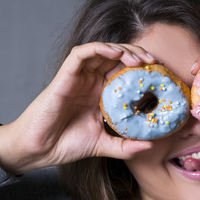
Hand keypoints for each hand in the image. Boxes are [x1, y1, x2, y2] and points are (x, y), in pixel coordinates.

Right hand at [0, 42, 154, 174]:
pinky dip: (99, 49)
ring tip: (139, 59)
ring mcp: (78, 77)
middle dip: (137, 55)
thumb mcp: (103, 145)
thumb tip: (149, 145)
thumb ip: (125, 145)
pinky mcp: (64, 76)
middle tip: (154, 62)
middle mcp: (91, 81)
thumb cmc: (67, 144)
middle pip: (116, 58)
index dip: (142, 69)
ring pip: (102, 51)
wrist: (39, 150)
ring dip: (122, 50)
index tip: (160, 74)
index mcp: (100, 93)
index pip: (124, 72)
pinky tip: (115, 53)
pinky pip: (81, 54)